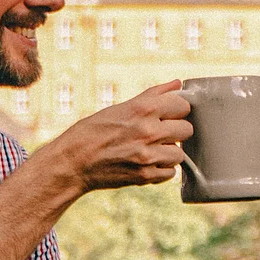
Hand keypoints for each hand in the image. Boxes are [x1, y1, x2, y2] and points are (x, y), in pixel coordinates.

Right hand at [56, 82, 192, 194]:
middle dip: (175, 131)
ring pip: (180, 153)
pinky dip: (161, 169)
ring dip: (168, 152)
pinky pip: (170, 173)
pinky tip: (146, 163)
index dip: (176, 110)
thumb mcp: (120, 107)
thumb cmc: (93, 131)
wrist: (72, 162)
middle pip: (186, 129)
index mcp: (142, 108)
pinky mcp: (144, 176)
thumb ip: (153, 95)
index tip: (168, 114)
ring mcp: (147, 155)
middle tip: (160, 133)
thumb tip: (178, 83)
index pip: (183, 105)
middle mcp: (148, 130)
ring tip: (151, 150)